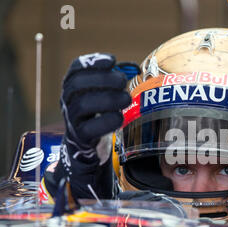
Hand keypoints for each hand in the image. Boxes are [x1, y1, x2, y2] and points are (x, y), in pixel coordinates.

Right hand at [56, 53, 131, 198]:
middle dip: (103, 79)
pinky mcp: (81, 137)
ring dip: (108, 100)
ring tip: (126, 99)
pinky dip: (107, 122)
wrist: (89, 142)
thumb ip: (117, 79)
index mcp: (73, 85)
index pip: (76, 68)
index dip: (94, 62)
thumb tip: (135, 68)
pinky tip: (120, 117)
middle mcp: (68, 100)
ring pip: (83, 105)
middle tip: (123, 82)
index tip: (113, 61)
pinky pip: (90, 129)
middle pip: (77, 84)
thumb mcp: (105, 92)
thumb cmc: (100, 111)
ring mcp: (72, 118)